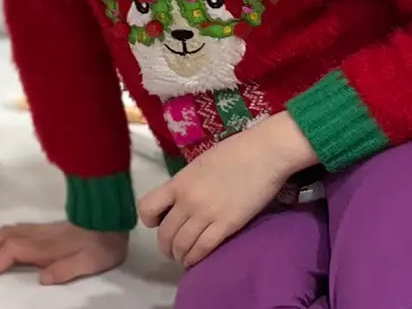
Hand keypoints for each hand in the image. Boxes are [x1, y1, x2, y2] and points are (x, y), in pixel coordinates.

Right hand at [0, 221, 128, 284]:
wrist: (111, 221)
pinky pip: (14, 229)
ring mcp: (40, 229)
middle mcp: (38, 235)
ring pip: (7, 231)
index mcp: (45, 245)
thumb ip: (64, 271)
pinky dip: (0, 236)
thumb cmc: (101, 246)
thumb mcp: (88, 264)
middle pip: (3, 237)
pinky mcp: (44, 228)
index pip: (12, 250)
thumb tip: (41, 279)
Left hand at [137, 114, 313, 265]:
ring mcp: (206, 214)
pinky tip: (196, 260)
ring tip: (184, 257)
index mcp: (179, 182)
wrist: (264, 153)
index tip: (157, 223)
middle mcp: (187, 200)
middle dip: (166, 246)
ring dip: (180, 255)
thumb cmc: (235, 152)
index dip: (150, 220)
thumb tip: (181, 198)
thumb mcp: (200, 163)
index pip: (147, 207)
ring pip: (181, 245)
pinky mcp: (226, 225)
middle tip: (172, 250)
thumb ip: (187, 183)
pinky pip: (203, 248)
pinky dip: (195, 258)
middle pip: (165, 233)